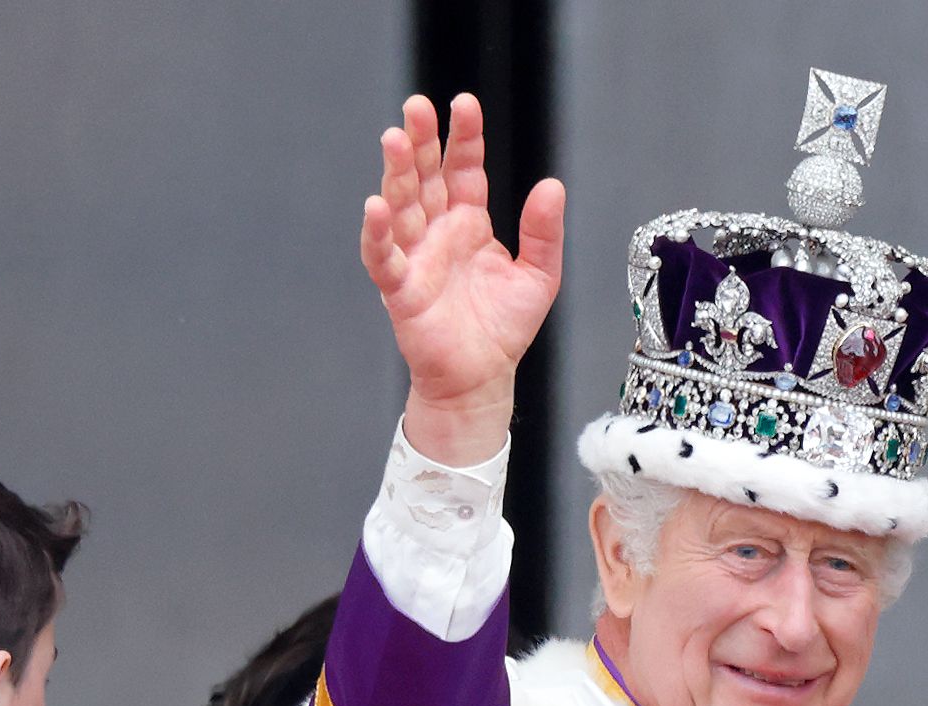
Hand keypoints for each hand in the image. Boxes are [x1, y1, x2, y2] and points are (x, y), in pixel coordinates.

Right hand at [361, 93, 565, 465]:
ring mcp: (417, 259)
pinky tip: (376, 208)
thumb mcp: (539, 275)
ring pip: (401, 207)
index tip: (464, 104)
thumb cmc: (504, 330)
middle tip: (416, 107)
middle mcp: (438, 234)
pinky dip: (378, 235)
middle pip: (425, 178)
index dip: (463, 137)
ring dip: (396, 174)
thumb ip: (543, 232)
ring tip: (395, 140)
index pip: (463, 169)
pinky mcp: (401, 291)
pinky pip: (384, 259)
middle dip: (421, 142)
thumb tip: (551, 185)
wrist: (482, 380)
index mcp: (469, 223)